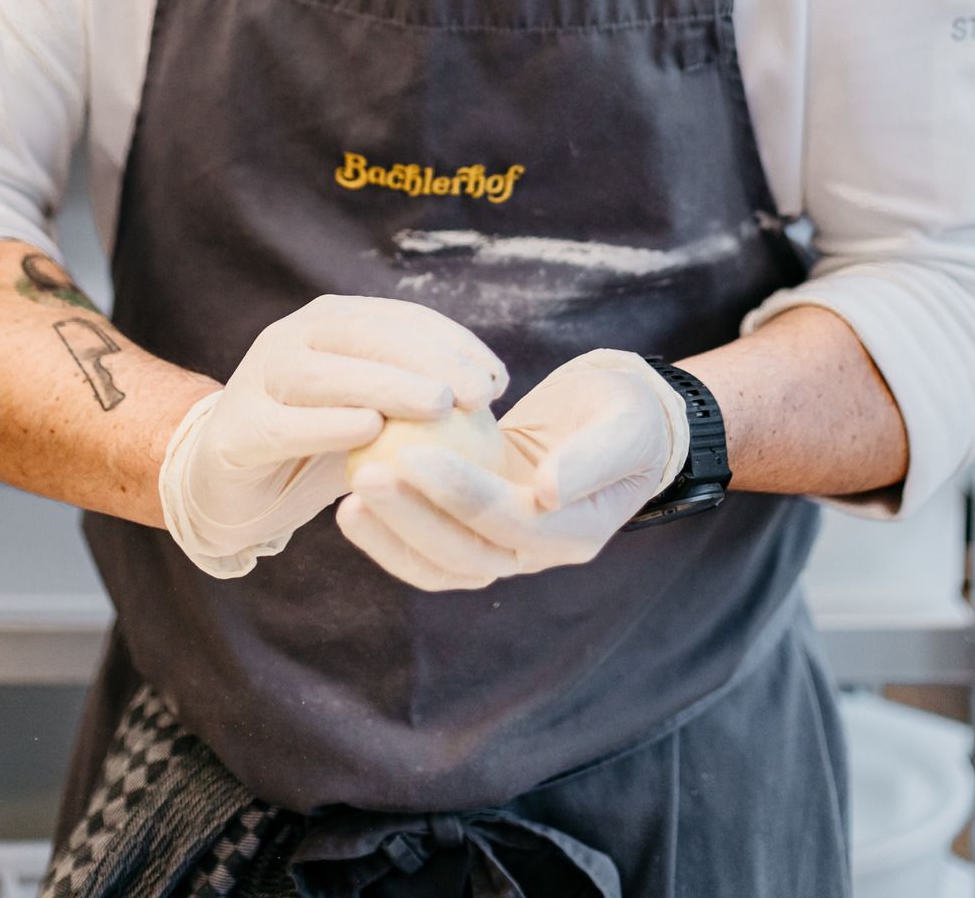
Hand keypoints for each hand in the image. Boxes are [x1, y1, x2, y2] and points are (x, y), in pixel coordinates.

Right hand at [159, 295, 507, 577]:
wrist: (227, 482)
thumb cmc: (316, 443)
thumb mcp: (371, 412)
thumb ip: (415, 394)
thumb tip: (493, 385)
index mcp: (331, 323)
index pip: (400, 320)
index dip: (452, 343)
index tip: (498, 377)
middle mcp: (293, 338)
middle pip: (365, 336)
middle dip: (427, 359)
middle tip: (479, 392)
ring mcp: (260, 378)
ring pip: (327, 374)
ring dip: (387, 385)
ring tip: (439, 405)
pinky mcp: (238, 429)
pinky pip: (287, 424)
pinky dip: (328, 426)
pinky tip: (371, 433)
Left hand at [336, 348, 688, 591]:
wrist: (616, 420)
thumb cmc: (627, 412)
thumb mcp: (625, 423)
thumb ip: (593, 456)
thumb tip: (548, 490)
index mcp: (575, 532)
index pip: (508, 520)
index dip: (458, 494)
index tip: (410, 455)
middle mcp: (536, 553)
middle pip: (465, 553)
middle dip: (410, 518)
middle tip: (362, 475)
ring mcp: (503, 547)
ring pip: (440, 562)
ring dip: (392, 536)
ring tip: (347, 496)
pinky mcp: (476, 531)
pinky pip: (429, 547)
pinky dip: (392, 533)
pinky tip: (353, 501)